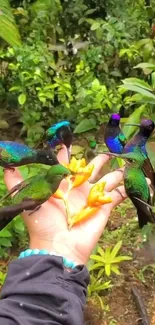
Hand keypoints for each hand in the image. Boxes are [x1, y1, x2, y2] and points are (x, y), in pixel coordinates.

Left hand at [4, 147, 125, 264]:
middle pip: (91, 169)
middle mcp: (78, 188)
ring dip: (117, 170)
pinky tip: (140, 179)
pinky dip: (128, 187)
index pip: (65, 165)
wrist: (58, 245)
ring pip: (108, 178)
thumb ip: (17, 181)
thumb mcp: (28, 198)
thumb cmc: (42, 222)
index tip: (65, 144)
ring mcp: (93, 197)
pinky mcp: (105, 206)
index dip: (65, 155)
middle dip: (98, 160)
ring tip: (125, 161)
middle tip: (104, 153)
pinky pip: (119, 194)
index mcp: (62, 184)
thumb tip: (7, 164)